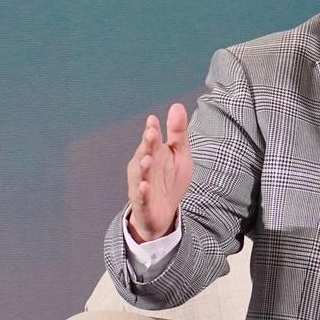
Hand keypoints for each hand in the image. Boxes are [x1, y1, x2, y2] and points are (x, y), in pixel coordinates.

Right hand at [126, 103, 192, 242]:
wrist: (163, 213)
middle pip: (145, 154)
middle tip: (152, 133)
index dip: (152, 130)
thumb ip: (177, 132)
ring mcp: (142, 185)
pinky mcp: (143, 204)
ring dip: (143, 168)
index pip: (151, 140)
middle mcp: (144, 167)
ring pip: (140, 175)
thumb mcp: (179, 154)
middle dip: (147, 145)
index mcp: (152, 154)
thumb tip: (177, 105)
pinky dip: (142, 192)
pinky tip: (144, 186)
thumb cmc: (170, 179)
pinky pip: (141, 197)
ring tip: (148, 159)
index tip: (153, 120)